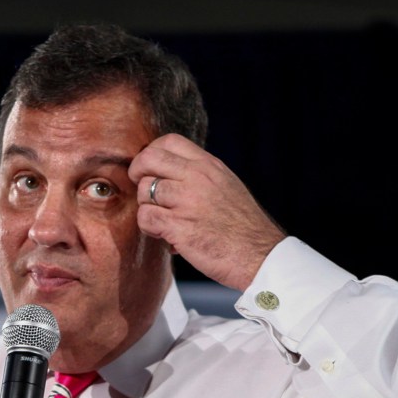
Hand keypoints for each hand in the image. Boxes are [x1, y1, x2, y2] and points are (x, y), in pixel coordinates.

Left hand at [129, 133, 286, 290]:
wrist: (260, 256)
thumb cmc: (242, 227)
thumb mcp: (226, 186)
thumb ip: (200, 176)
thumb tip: (168, 174)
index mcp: (209, 166)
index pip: (169, 141)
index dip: (150, 153)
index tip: (149, 171)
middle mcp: (198, 178)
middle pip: (149, 159)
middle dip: (137, 174)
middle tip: (143, 192)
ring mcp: (188, 201)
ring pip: (143, 191)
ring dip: (146, 208)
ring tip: (161, 222)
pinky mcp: (179, 226)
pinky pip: (145, 217)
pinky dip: (149, 228)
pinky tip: (164, 236)